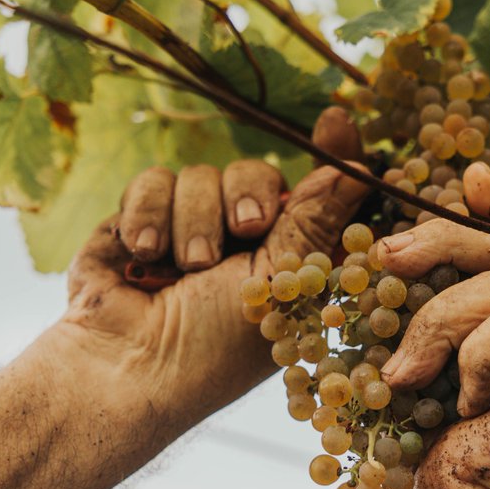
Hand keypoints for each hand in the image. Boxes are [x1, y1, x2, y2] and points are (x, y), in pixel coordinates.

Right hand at [52, 108, 368, 436]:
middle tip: (245, 230)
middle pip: (258, 174)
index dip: (330, 159)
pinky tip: (144, 254)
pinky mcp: (140, 219)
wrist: (126, 365)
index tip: (334, 123)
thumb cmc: (215, 345)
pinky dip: (149, 214)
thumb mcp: (280, 283)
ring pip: (203, 174)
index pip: (316, 197)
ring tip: (184, 267)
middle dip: (248, 198)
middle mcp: (241, 244)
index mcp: (287, 264)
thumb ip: (317, 220)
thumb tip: (363, 167)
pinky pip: (154, 179)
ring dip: (194, 220)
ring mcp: (188, 228)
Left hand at [378, 163, 489, 488]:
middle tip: (384, 260)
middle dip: (441, 239)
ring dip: (435, 325)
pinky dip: (472, 359)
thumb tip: (381, 259)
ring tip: (400, 379)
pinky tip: (462, 405)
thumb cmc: (422, 454)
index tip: (468, 177)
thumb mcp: (400, 370)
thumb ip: (404, 318)